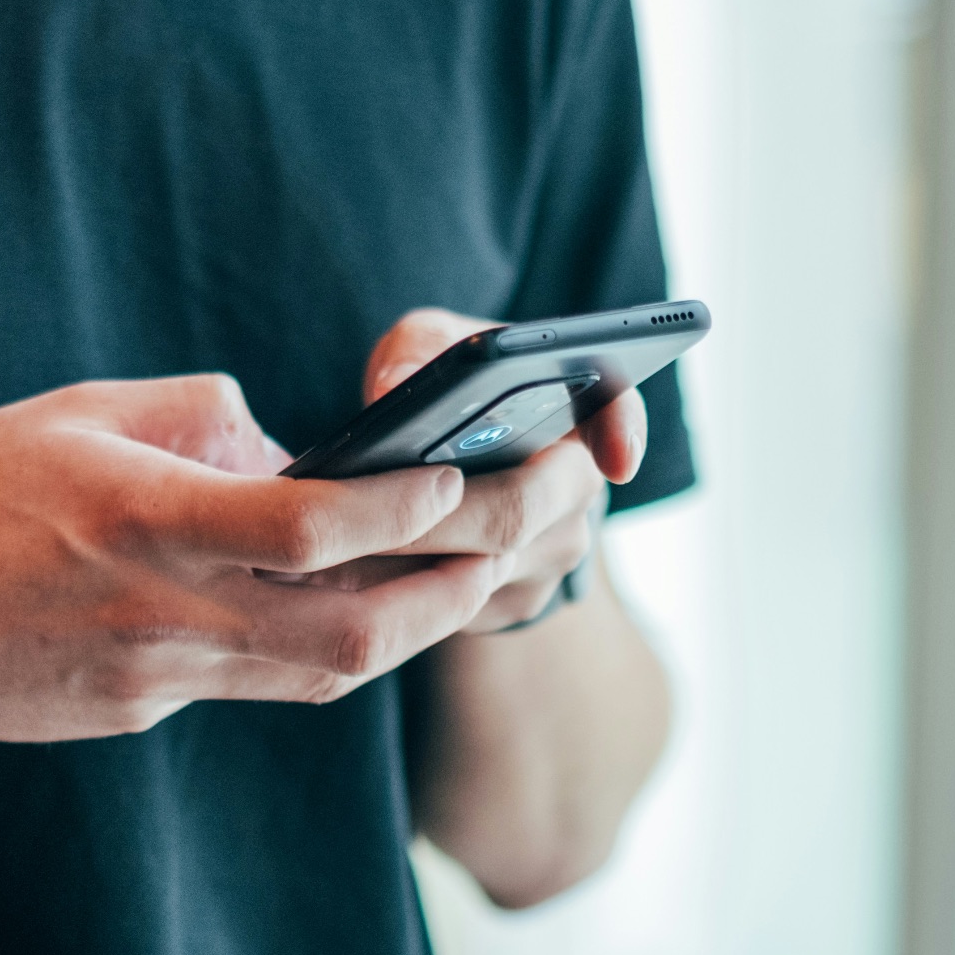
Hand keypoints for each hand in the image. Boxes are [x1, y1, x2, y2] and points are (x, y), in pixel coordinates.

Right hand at [0, 375, 510, 742]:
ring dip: (405, 631)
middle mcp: (162, 613)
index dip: (408, 505)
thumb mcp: (72, 412)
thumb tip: (281, 441)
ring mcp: (152, 680)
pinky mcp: (137, 712)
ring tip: (457, 581)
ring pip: (319, 677)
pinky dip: (310, 648)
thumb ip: (192, 416)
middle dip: (452, 590)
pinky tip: (333, 609)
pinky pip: (251, 686)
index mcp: (145, 522)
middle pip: (352, 631)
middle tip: (514, 541)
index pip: (312, 527)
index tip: (465, 471)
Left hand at [357, 308, 646, 633]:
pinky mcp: (513, 604)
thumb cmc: (442, 393)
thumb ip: (417, 348)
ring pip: (480, 569)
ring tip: (332, 541)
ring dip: (405, 558)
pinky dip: (396, 589)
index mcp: (573, 409)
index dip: (622, 433)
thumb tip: (393, 389)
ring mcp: (551, 554)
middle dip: (434, 514)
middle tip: (361, 510)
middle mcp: (576, 486)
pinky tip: (344, 573)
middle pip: (516, 512)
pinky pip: (456, 606)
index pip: (616, 411)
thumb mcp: (428, 348)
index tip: (616, 460)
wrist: (448, 468)